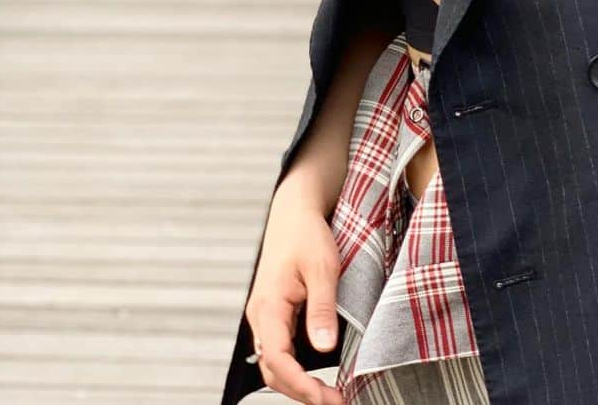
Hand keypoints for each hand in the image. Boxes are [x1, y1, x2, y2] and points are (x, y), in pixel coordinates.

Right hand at [244, 180, 344, 404]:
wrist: (293, 213)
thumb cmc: (307, 235)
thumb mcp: (322, 268)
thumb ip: (322, 308)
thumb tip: (324, 349)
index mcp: (269, 306)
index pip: (277, 360)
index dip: (301, 385)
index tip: (327, 399)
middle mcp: (261, 317)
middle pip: (273, 370)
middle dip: (301, 393)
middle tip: (336, 402)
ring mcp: (265, 317)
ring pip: (274, 364)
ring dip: (297, 384)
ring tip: (329, 396)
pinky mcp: (275, 315)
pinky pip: (279, 350)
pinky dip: (295, 369)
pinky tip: (316, 374)